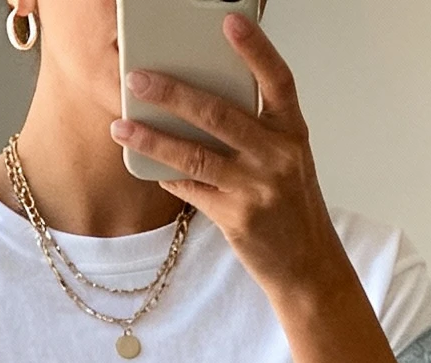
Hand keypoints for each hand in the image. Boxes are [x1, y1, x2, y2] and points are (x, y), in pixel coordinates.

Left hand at [111, 13, 403, 362]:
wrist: (308, 270)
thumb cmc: (292, 210)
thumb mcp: (287, 162)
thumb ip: (256, 131)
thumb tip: (202, 102)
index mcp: (293, 134)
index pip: (278, 80)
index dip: (255, 48)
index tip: (228, 21)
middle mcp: (278, 157)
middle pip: (220, 113)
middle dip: (173, 92)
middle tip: (138, 77)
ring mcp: (257, 190)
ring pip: (195, 155)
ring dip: (153, 138)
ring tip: (122, 126)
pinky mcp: (237, 220)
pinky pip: (192, 191)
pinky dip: (167, 176)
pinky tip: (145, 165)